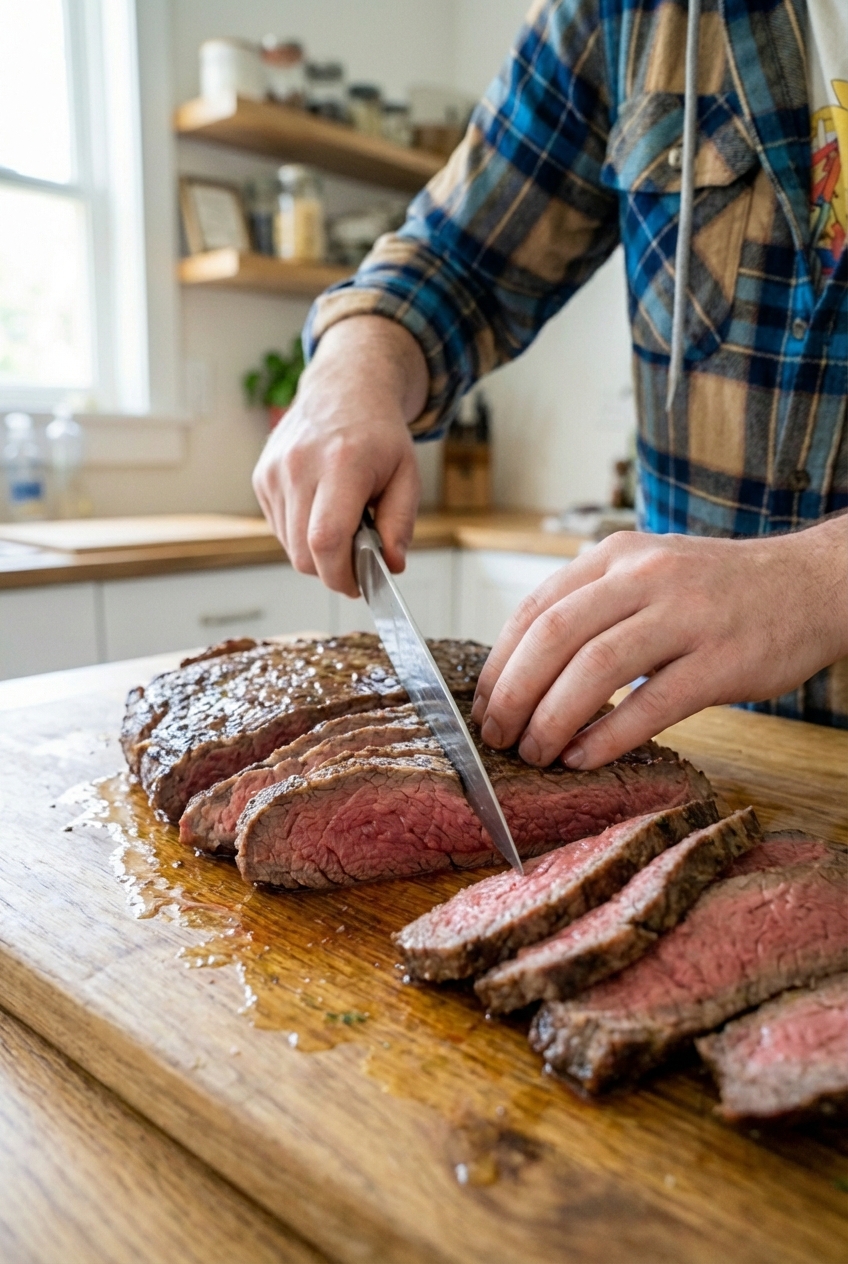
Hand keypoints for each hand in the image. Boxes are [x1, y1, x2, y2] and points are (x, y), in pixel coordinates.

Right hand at [252, 315, 428, 596]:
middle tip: (356, 562)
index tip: (358, 584)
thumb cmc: (378, 433)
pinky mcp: (262, 477)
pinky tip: (321, 510)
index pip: (326, 540)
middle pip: (303, 553)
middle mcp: (300, 466)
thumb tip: (391, 565)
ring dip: (316, 552)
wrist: (344, 391)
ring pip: (289, 546)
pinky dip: (301, 533)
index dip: (340, 575)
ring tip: (342, 525)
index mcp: (342, 463)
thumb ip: (401, 523)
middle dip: (331, 570)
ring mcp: (275, 471)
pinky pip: (279, 528)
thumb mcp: (407, 475)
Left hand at [471, 520, 847, 768]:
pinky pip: (651, 704)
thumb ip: (592, 606)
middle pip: (554, 636)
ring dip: (552, 719)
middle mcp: (645, 576)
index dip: (499, 663)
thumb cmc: (717, 592)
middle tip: (496, 737)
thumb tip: (523, 671)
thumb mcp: (647, 572)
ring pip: (595, 669)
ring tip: (534, 753)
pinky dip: (608, 736)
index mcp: (615, 555)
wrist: (811, 585)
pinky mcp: (723, 661)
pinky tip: (583, 758)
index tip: (480, 705)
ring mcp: (686, 615)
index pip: (535, 608)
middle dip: (513, 693)